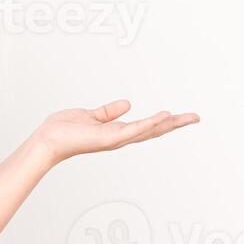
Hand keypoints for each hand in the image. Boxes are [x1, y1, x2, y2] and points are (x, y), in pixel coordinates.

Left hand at [32, 99, 198, 166]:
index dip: (164, 121)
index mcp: (116, 132)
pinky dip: (150, 122)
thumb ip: (109, 112)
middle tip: (196, 118)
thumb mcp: (91, 115)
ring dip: (169, 124)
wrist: (48, 140)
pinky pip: (135, 129)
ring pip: (149, 130)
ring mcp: (116, 139)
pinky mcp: (110, 138)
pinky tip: (165, 116)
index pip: (145, 126)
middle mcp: (119, 137)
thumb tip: (128, 104)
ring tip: (188, 117)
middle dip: (175, 124)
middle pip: (153, 130)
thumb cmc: (64, 130)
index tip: (180, 115)